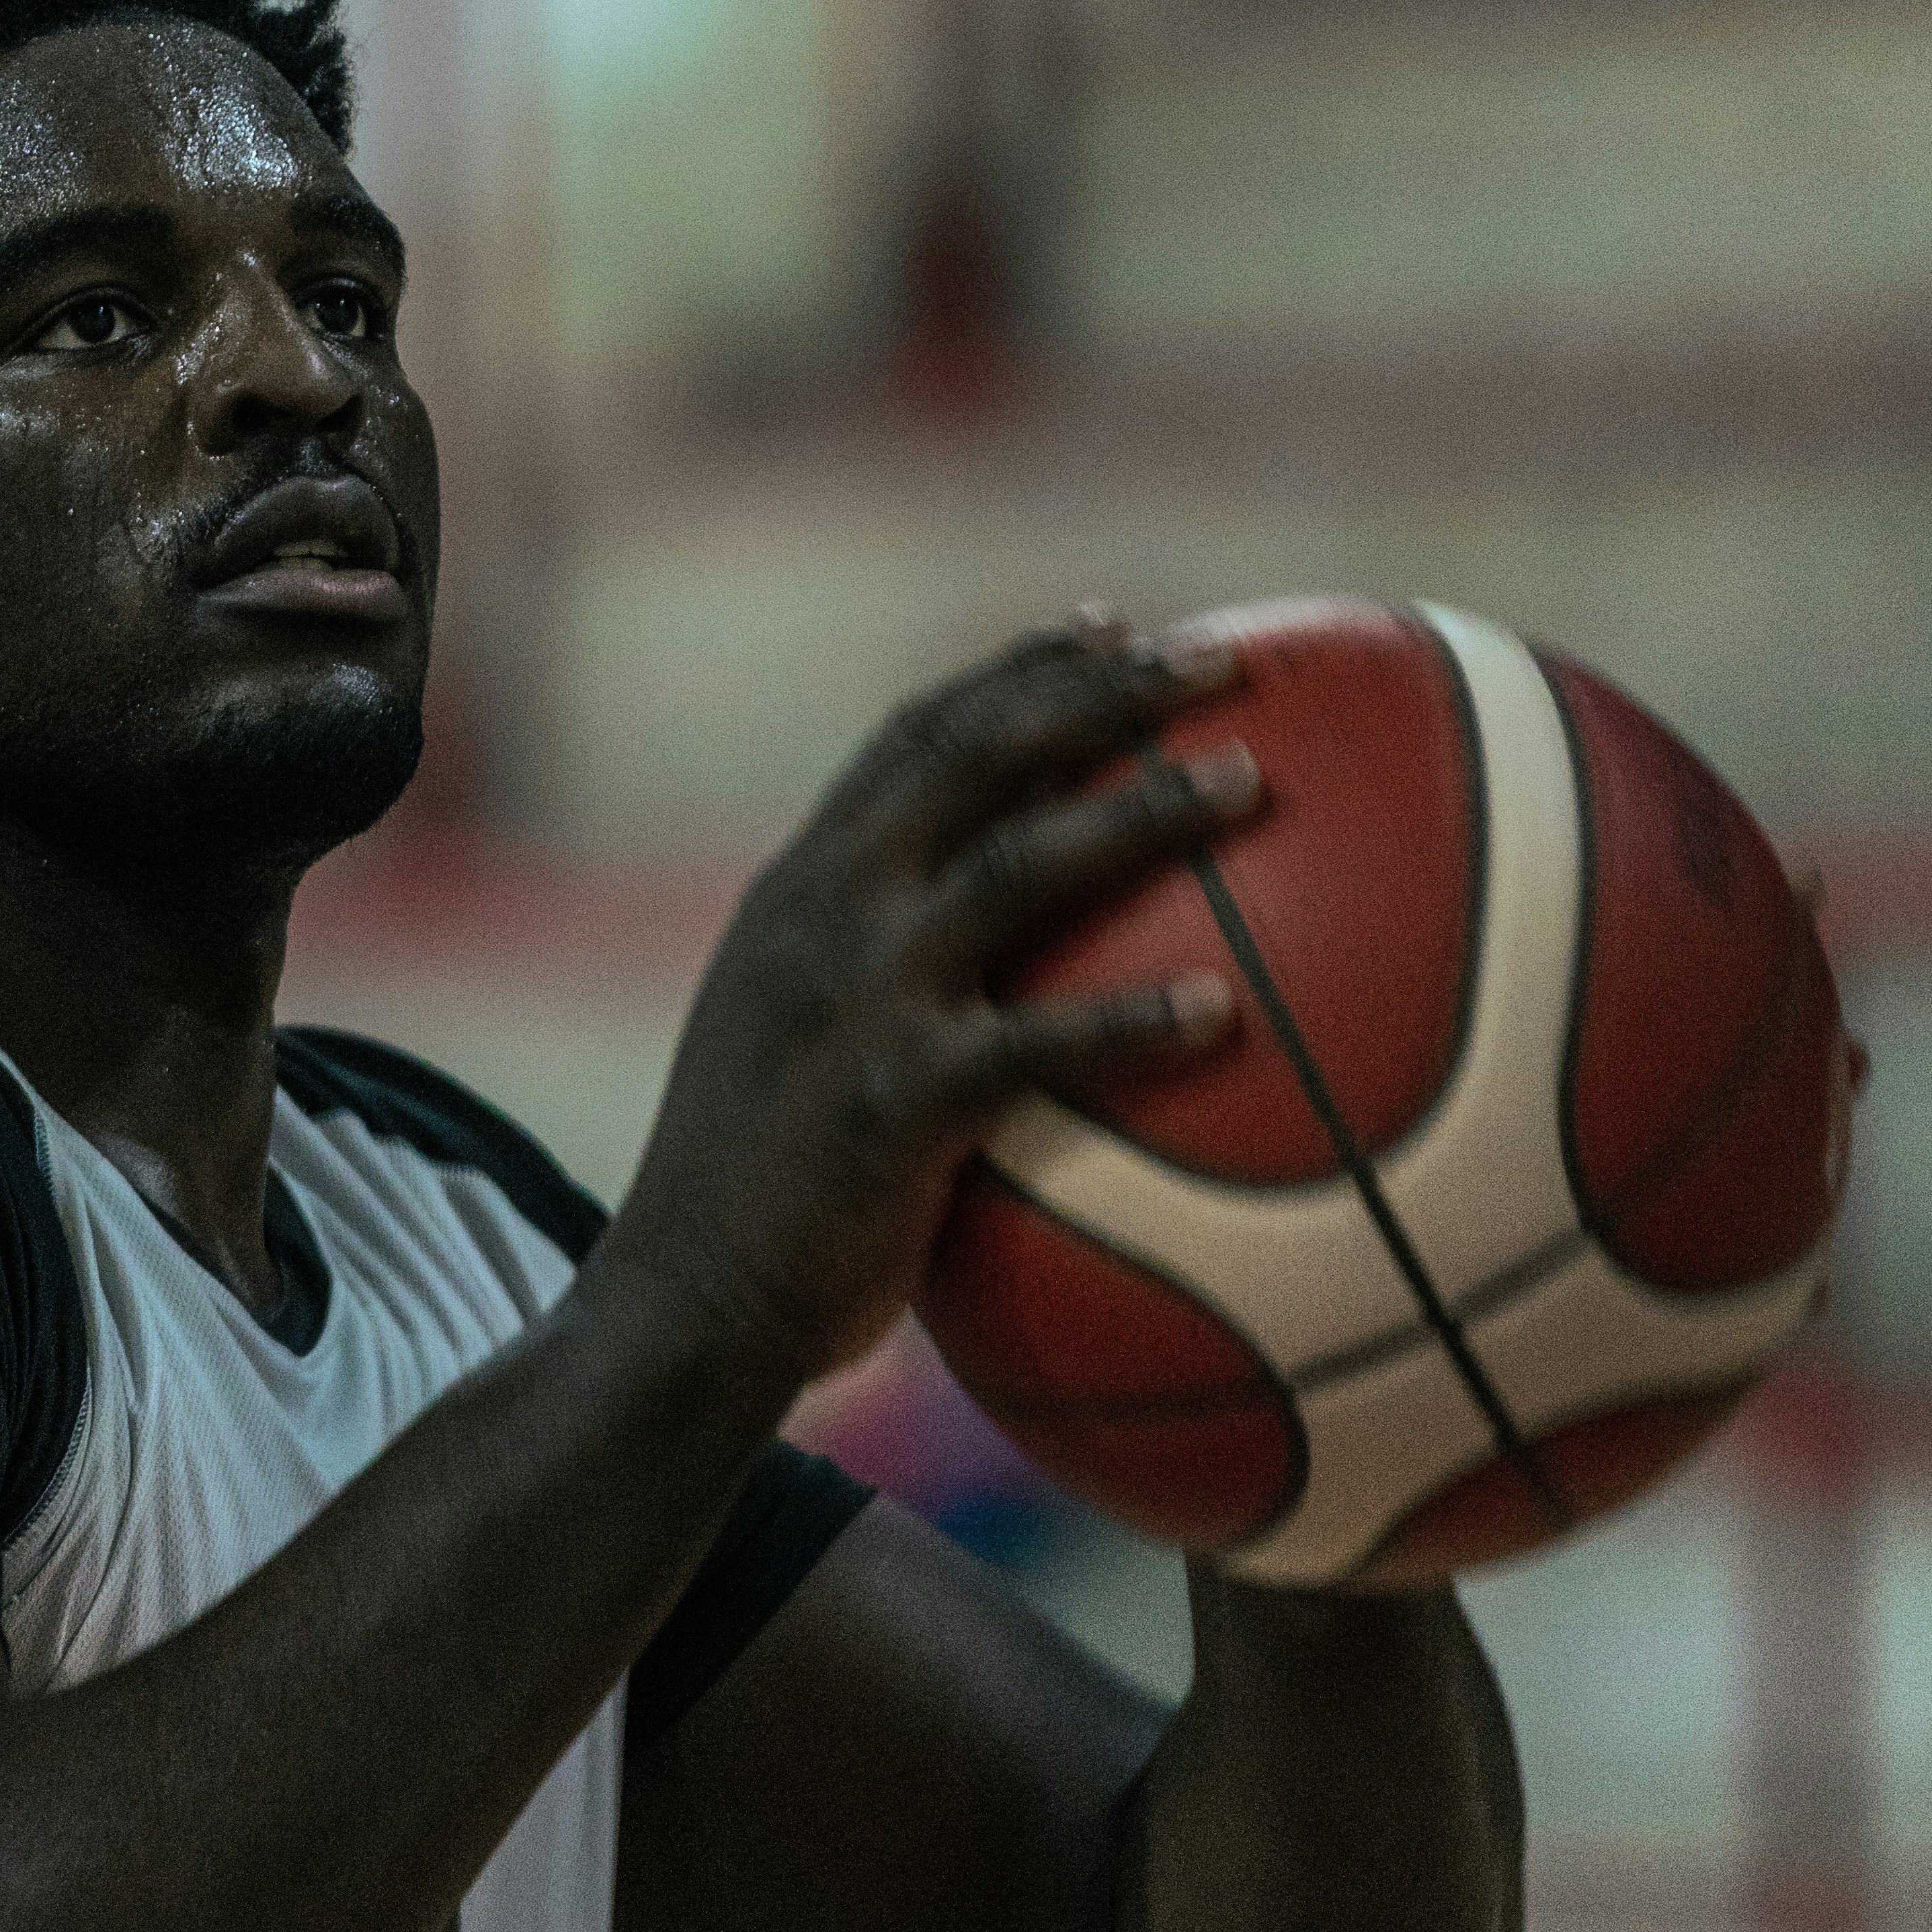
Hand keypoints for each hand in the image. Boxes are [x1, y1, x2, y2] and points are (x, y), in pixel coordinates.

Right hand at [601, 613, 1258, 1396]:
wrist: (679, 1306)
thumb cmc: (757, 1195)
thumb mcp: (788, 1041)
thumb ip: (872, 977)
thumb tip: (999, 963)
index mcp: (800, 888)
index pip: (915, 736)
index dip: (1018, 669)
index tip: (1113, 625)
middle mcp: (825, 913)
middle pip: (976, 754)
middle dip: (1102, 690)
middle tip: (1222, 658)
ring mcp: (858, 1000)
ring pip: (1019, 864)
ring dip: (1142, 811)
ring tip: (1252, 782)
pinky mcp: (894, 1101)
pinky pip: (1039, 1044)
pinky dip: (1132, 1020)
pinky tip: (1223, 1015)